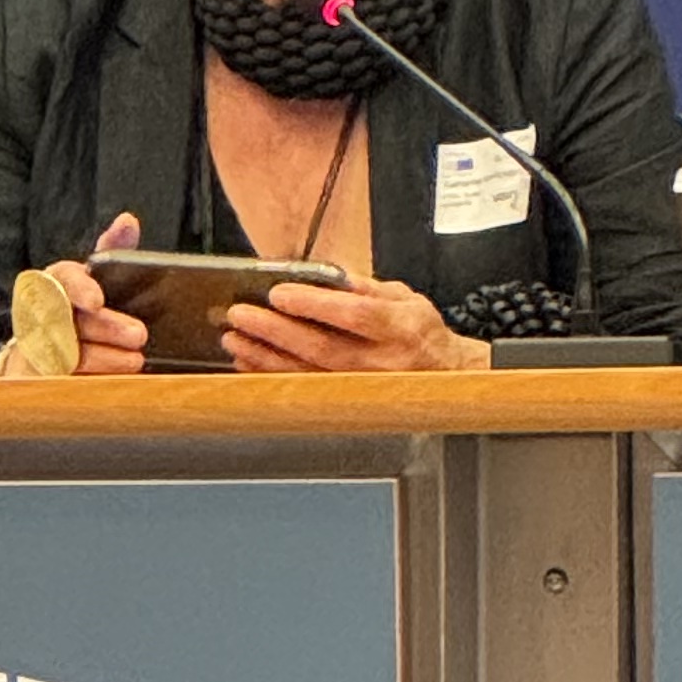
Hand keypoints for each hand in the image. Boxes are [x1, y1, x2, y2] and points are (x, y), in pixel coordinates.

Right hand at [0, 213, 149, 376]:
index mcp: (55, 282)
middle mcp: (40, 312)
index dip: (79, 288)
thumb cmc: (80, 307)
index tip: (96, 299)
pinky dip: (89, 381)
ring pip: (66, 353)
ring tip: (135, 360)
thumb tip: (128, 220)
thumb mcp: (97, 277)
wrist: (43, 349)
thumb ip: (113, 249)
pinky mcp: (38, 378)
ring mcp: (35, 347)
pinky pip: (60, 382)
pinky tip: (115, 384)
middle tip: (139, 334)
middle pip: (69, 317)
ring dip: (103, 357)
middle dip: (105, 326)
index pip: (63, 278)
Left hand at [217, 272, 490, 376]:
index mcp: (399, 329)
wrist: (446, 378)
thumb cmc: (421, 335)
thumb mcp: (407, 299)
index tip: (280, 293)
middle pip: (321, 348)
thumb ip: (368, 288)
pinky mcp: (347, 403)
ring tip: (235, 338)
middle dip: (276, 331)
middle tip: (242, 314)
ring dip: (265, 356)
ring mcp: (362, 388)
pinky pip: (303, 391)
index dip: (315, 305)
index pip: (354, 316)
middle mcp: (381, 363)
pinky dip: (272, 376)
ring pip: (306, 374)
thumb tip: (329, 277)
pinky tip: (249, 362)